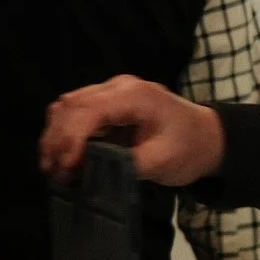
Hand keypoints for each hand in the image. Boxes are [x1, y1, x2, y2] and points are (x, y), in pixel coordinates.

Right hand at [39, 75, 224, 184]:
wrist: (207, 137)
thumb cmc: (190, 147)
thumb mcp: (163, 162)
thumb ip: (127, 165)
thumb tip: (91, 172)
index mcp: (135, 96)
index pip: (90, 110)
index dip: (72, 138)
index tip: (66, 167)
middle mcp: (118, 87)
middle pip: (71, 105)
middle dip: (57, 139)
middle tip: (53, 172)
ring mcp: (111, 92)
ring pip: (68, 106)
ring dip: (56, 136)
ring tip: (53, 167)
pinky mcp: (107, 104)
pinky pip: (76, 113)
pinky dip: (64, 134)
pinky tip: (63, 157)